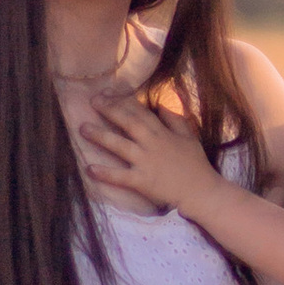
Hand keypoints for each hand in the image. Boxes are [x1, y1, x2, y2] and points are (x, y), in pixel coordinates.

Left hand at [78, 94, 220, 215]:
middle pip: (127, 123)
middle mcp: (151, 144)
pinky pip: (120, 176)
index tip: (107, 93)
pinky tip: (89, 168)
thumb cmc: (195, 164)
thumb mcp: (188, 136)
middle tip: (92, 102)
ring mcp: (145, 162)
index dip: (123, 101)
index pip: (140, 112)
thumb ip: (174, 118)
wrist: (200, 191)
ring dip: (100, 136)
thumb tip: (161, 103)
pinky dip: (105, 173)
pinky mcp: (142, 181)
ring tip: (83, 129)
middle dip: (110, 111)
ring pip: (119, 146)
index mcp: (162, 133)